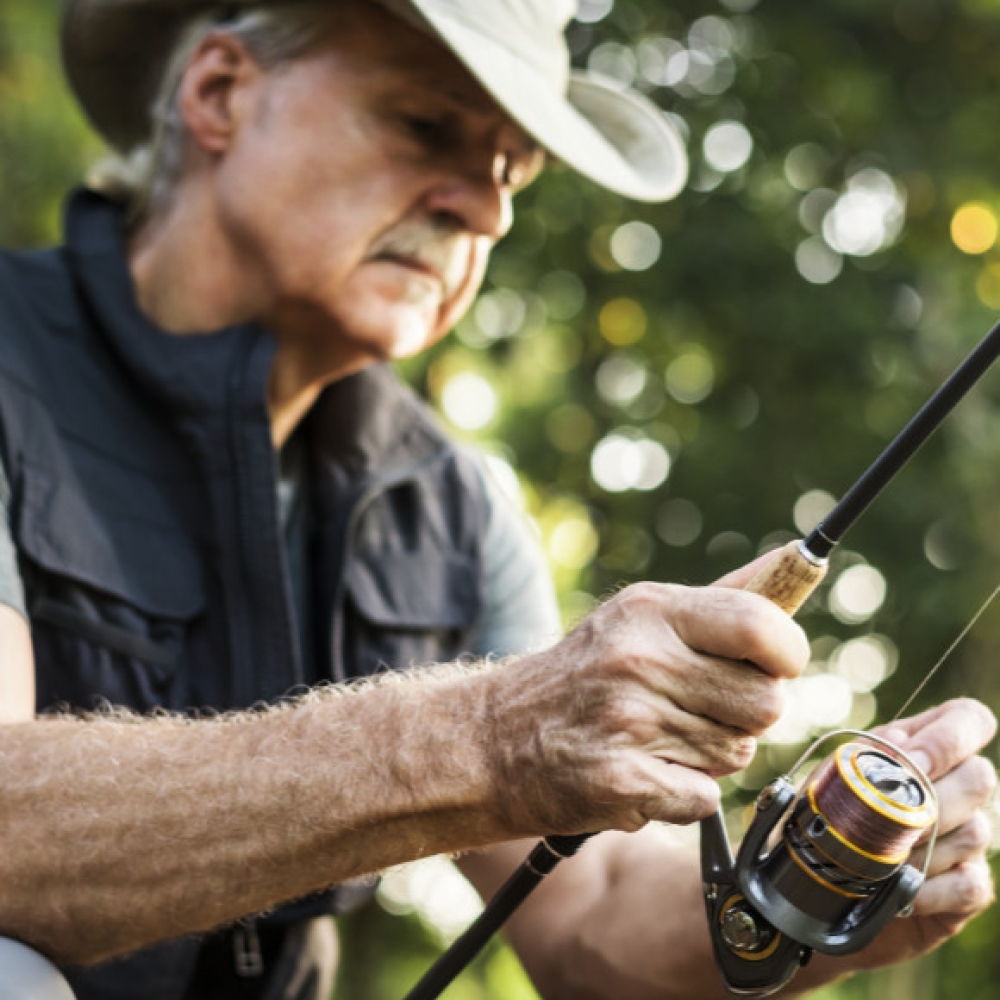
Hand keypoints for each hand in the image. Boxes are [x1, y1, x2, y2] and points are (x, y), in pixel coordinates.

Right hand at [484, 575, 809, 837]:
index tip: (772, 666)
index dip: (787, 655)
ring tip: (657, 737)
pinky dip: (681, 794)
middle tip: (699, 709)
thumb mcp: (639, 616)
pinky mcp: (620, 781)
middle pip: (767, 703)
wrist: (491, 740)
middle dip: (746, 715)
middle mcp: (638, 659)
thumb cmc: (583, 674)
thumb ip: (722, 598)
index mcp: (649, 610)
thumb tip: (797, 560)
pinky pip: (704, 798)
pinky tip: (642, 772)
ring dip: (710, 755)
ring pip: (738, 754)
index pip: (763, 627)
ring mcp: (627, 721)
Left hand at [811, 698, 996, 980]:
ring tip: (883, 857)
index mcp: (924, 746)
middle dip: (935, 799)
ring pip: (976, 831)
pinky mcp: (968, 885)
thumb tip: (904, 754)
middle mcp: (958, 786)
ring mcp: (969, 836)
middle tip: (891, 817)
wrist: (820, 878)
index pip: (970, 719)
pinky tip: (902, 889)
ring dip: (924, 847)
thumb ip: (866, 755)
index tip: (913, 762)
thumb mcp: (835, 775)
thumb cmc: (828, 814)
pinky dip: (932, 889)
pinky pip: (970, 884)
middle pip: (981, 777)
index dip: (950, 738)